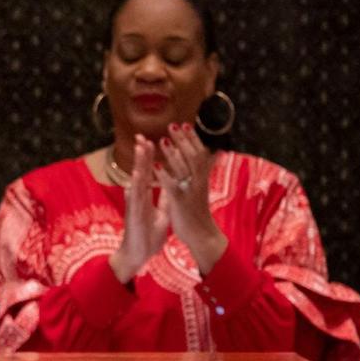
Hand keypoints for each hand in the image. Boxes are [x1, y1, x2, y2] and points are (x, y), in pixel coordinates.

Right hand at [110, 134, 168, 283]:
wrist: (137, 255)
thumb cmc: (148, 236)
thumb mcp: (162, 215)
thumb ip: (165, 200)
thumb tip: (171, 186)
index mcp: (145, 197)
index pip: (148, 173)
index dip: (149, 158)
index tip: (151, 141)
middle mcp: (138, 198)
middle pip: (140, 172)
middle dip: (142, 154)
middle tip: (141, 136)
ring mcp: (134, 205)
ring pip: (137, 180)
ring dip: (138, 163)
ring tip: (140, 147)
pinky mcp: (133, 215)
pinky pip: (135, 199)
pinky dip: (136, 186)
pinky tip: (136, 175)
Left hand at [156, 122, 226, 272]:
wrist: (203, 236)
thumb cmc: (197, 214)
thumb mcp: (199, 191)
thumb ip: (198, 175)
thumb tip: (203, 161)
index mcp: (201, 179)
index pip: (198, 153)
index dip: (192, 139)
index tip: (184, 124)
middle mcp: (197, 182)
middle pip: (192, 156)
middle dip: (183, 139)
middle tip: (173, 124)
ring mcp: (190, 192)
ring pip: (183, 169)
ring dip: (173, 153)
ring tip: (162, 140)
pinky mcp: (180, 203)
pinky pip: (172, 187)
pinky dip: (164, 176)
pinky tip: (156, 167)